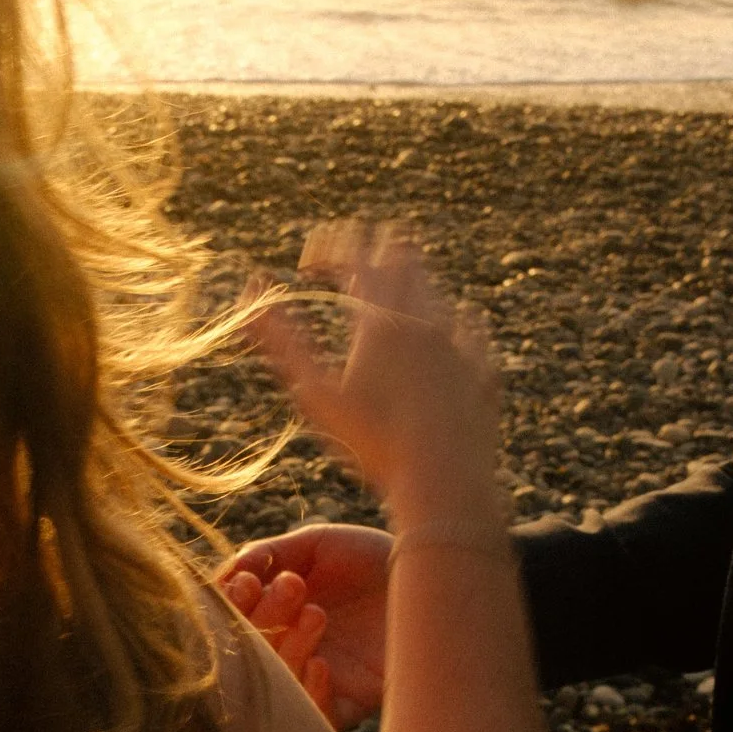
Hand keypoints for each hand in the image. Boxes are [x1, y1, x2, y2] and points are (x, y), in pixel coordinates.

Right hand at [219, 524, 391, 727]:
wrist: (438, 577)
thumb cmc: (377, 558)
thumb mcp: (320, 545)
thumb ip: (269, 554)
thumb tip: (227, 576)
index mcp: (276, 612)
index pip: (235, 618)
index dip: (232, 604)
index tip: (247, 582)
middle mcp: (290, 646)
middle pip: (251, 651)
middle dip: (260, 620)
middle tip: (287, 588)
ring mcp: (317, 677)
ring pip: (278, 682)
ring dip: (288, 649)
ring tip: (317, 612)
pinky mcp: (348, 703)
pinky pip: (315, 716)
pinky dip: (310, 693)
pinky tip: (323, 663)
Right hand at [252, 221, 503, 530]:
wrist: (445, 482)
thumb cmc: (371, 442)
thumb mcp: (315, 394)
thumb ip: (281, 341)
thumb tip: (249, 299)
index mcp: (381, 318)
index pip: (353, 254)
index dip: (327, 250)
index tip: (308, 265)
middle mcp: (426, 318)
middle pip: (402, 254)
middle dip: (372, 253)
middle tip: (349, 270)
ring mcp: (460, 340)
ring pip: (434, 291)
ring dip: (406, 290)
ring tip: (384, 309)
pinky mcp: (483, 367)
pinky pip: (468, 329)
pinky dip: (444, 327)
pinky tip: (435, 342)